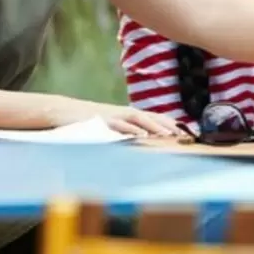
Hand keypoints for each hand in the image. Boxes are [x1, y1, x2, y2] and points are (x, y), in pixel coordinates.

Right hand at [42, 96, 183, 137]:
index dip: (172, 124)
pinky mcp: (101, 120)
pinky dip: (131, 130)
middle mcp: (124, 113)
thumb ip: (127, 132)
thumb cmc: (89, 121)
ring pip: (138, 118)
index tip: (190, 133)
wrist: (64, 111)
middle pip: (152, 116)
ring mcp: (113, 115)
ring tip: (169, 136)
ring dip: (154, 126)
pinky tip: (141, 136)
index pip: (155, 117)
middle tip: (186, 135)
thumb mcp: (111, 127)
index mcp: (128, 115)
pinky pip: (118, 125)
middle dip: (169, 125)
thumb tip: (144, 142)